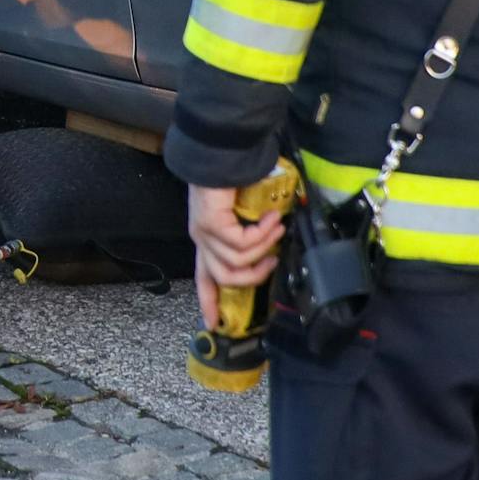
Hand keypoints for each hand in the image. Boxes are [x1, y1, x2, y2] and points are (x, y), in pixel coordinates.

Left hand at [189, 184, 284, 328]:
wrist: (223, 154)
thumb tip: (273, 251)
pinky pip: (244, 244)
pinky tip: (270, 217)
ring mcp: (205, 232)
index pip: (204, 277)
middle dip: (255, 276)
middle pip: (224, 279)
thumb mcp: (244, 214)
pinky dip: (263, 233)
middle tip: (274, 260)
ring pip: (238, 263)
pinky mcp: (212, 224)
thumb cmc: (236, 180)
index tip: (215, 325)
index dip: (210, 301)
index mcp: (207, 240)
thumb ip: (251, 233)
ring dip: (265, 248)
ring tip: (276, 228)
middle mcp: (202, 239)